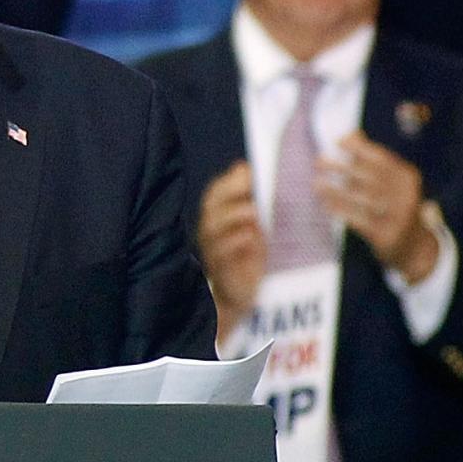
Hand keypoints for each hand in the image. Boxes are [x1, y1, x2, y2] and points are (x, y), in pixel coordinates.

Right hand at [195, 162, 267, 325]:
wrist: (242, 295)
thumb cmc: (247, 257)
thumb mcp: (253, 224)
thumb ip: (247, 198)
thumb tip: (242, 166)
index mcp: (216, 218)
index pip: (214, 193)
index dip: (228, 182)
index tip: (248, 172)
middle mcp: (209, 232)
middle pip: (211, 206)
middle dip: (230, 192)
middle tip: (250, 185)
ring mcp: (212, 251)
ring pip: (212, 227)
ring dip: (233, 215)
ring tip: (253, 210)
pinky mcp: (221, 270)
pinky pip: (221, 253)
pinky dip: (235, 241)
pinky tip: (249, 235)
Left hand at [318, 133, 433, 280]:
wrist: (414, 247)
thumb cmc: (396, 206)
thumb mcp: (394, 182)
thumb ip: (375, 160)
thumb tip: (352, 133)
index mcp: (408, 177)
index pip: (382, 158)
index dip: (359, 148)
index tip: (337, 141)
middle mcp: (406, 195)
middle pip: (369, 177)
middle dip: (341, 167)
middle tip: (318, 161)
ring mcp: (398, 216)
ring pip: (361, 199)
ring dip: (336, 190)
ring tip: (316, 183)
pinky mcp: (386, 235)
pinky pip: (359, 220)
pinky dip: (341, 211)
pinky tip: (326, 205)